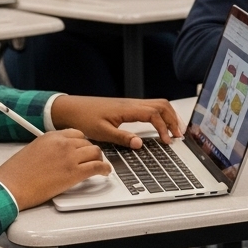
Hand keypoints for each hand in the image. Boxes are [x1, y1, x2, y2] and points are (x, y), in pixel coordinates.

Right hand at [0, 129, 110, 209]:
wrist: (10, 186)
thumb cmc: (15, 173)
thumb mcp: (31, 150)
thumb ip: (49, 148)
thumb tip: (59, 154)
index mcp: (50, 136)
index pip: (76, 134)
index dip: (82, 142)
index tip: (84, 148)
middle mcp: (62, 143)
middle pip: (87, 143)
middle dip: (90, 152)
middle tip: (92, 159)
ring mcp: (69, 157)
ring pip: (96, 153)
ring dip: (99, 159)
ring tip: (100, 166)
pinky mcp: (74, 173)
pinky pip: (97, 167)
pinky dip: (104, 169)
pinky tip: (105, 172)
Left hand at [50, 95, 181, 148]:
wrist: (69, 108)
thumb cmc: (83, 118)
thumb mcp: (102, 132)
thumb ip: (122, 138)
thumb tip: (140, 143)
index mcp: (127, 109)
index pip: (154, 114)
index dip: (164, 127)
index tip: (167, 141)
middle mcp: (131, 103)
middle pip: (162, 105)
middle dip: (174, 119)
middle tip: (178, 135)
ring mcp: (130, 103)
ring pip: (158, 104)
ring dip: (168, 115)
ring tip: (174, 130)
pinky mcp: (126, 106)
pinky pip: (150, 107)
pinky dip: (160, 115)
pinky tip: (159, 125)